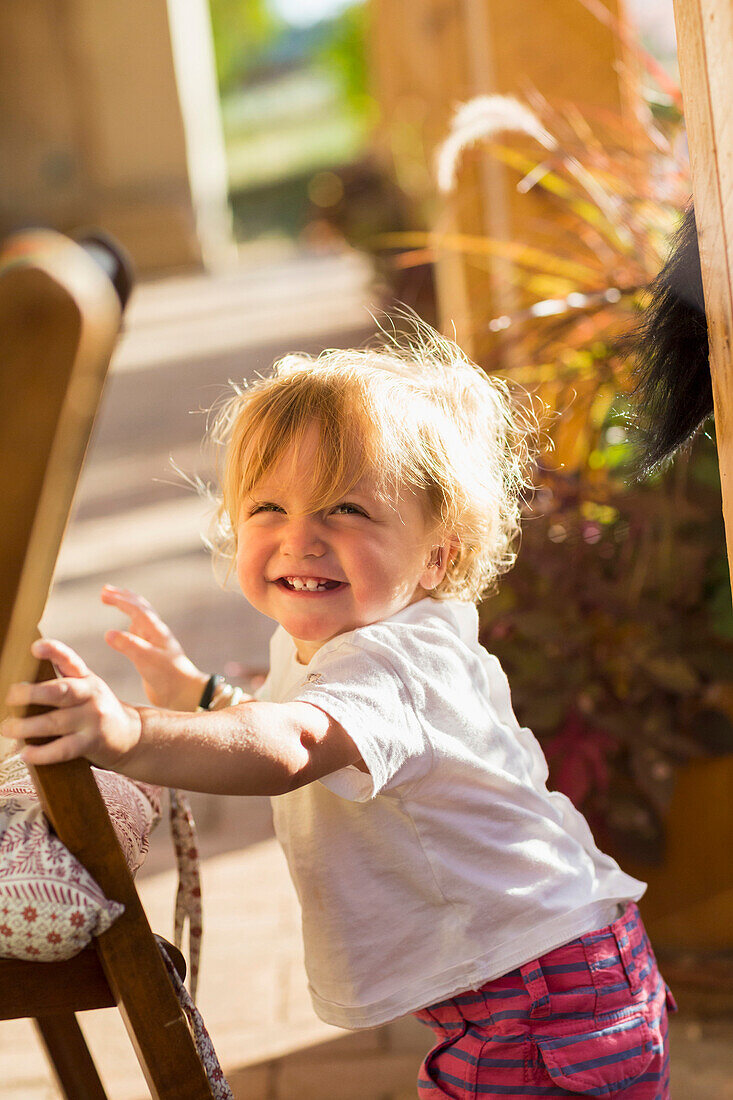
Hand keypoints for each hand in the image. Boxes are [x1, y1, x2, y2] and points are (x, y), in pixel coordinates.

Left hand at [2, 639, 141, 768]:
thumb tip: (19, 684)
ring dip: (27, 726)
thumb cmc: (95, 709)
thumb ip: (60, 681)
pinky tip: (26, 753)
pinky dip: (42, 753)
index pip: (70, 660)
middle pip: (61, 691)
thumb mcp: (85, 688)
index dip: (54, 651)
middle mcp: (91, 695)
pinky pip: (63, 748)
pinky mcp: (92, 742)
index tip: (36, 647)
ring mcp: (93, 719)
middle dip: (32, 693)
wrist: (130, 735)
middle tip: (10, 696)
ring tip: (7, 728)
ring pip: (56, 722)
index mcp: (85, 678)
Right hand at [102, 586, 207, 710]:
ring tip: (116, 600)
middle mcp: (155, 633)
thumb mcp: (147, 660)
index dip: (120, 600)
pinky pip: (139, 633)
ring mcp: (154, 643)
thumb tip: (108, 633)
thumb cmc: (168, 677)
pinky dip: (130, 624)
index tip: (103, 594)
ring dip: (128, 607)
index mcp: (156, 631)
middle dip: (122, 597)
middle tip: (105, 590)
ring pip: (140, 618)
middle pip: (139, 608)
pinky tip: (128, 629)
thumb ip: (129, 646)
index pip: (136, 609)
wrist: (184, 694)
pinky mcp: (152, 654)